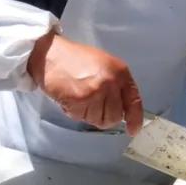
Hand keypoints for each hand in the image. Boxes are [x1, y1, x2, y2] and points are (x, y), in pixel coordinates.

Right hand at [27, 32, 143, 134]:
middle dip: (102, 115)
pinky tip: (69, 97)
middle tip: (90, 103)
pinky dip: (74, 111)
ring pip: (97, 120)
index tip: (133, 129)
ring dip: (86, 113)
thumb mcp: (103, 65)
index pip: (134, 101)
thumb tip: (121, 109)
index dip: (135, 119)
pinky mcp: (80, 100)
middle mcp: (111, 82)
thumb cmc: (72, 58)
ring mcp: (96, 92)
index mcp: (120, 72)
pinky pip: (81, 118)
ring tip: (78, 96)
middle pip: (114, 117)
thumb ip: (115, 85)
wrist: (50, 55)